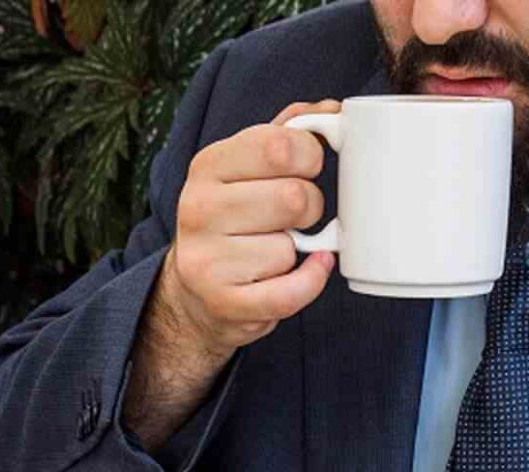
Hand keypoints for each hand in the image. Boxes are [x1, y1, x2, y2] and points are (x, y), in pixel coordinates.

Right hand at [124, 100, 339, 450]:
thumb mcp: (247, 167)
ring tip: (276, 250)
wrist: (196, 292)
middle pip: (293, 198)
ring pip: (291, 250)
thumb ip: (288, 132)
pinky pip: (291, 293)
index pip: (279, 144)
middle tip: (296, 217)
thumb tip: (332, 111)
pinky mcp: (224, 303)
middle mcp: (199, 209)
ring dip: (298, 253)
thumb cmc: (234, 220)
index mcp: (208, 165)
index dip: (310, 155)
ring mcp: (207, 260)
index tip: (308, 168)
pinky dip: (310, 283)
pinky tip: (306, 271)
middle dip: (310, 209)